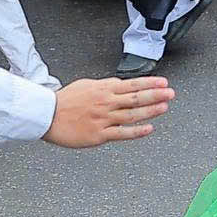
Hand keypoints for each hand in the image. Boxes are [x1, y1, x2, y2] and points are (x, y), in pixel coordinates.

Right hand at [44, 76, 174, 146]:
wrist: (46, 115)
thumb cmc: (64, 101)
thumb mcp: (86, 85)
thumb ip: (106, 85)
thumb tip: (121, 83)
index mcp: (103, 90)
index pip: (132, 84)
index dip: (150, 83)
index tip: (163, 82)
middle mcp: (106, 103)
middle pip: (136, 98)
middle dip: (156, 95)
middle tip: (170, 93)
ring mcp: (103, 119)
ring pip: (132, 114)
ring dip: (150, 111)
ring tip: (164, 107)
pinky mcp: (98, 134)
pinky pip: (121, 133)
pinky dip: (136, 131)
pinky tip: (148, 129)